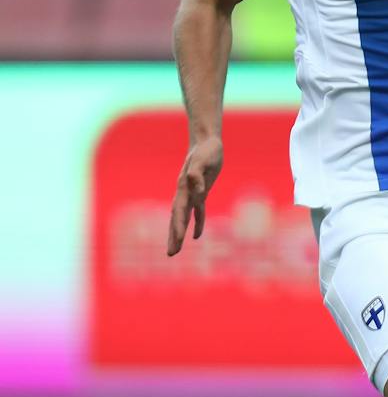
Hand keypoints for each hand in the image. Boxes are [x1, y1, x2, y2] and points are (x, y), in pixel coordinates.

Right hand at [167, 137, 223, 255]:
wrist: (207, 142)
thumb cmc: (207, 150)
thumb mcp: (204, 160)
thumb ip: (198, 174)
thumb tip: (200, 191)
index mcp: (184, 187)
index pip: (180, 211)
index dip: (180, 226)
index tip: (180, 240)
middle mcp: (184, 193)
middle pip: (177, 218)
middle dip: (174, 236)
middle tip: (171, 254)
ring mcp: (191, 193)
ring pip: (183, 218)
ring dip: (179, 233)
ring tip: (175, 251)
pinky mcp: (200, 192)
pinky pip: (197, 211)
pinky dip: (197, 223)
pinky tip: (197, 236)